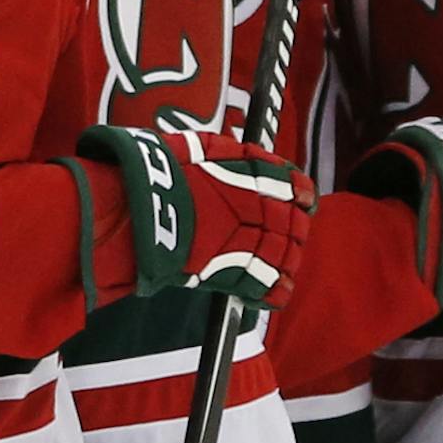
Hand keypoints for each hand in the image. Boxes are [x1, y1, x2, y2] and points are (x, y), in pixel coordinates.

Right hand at [78, 123, 314, 303]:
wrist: (137, 205)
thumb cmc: (155, 170)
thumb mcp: (193, 147)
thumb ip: (221, 153)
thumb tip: (232, 153)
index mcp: (248, 171)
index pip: (288, 180)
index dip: (299, 189)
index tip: (305, 196)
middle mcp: (253, 204)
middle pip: (290, 220)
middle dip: (294, 227)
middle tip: (294, 232)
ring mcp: (244, 239)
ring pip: (281, 252)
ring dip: (287, 259)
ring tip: (286, 265)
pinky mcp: (229, 271)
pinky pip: (262, 284)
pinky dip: (273, 291)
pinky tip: (277, 294)